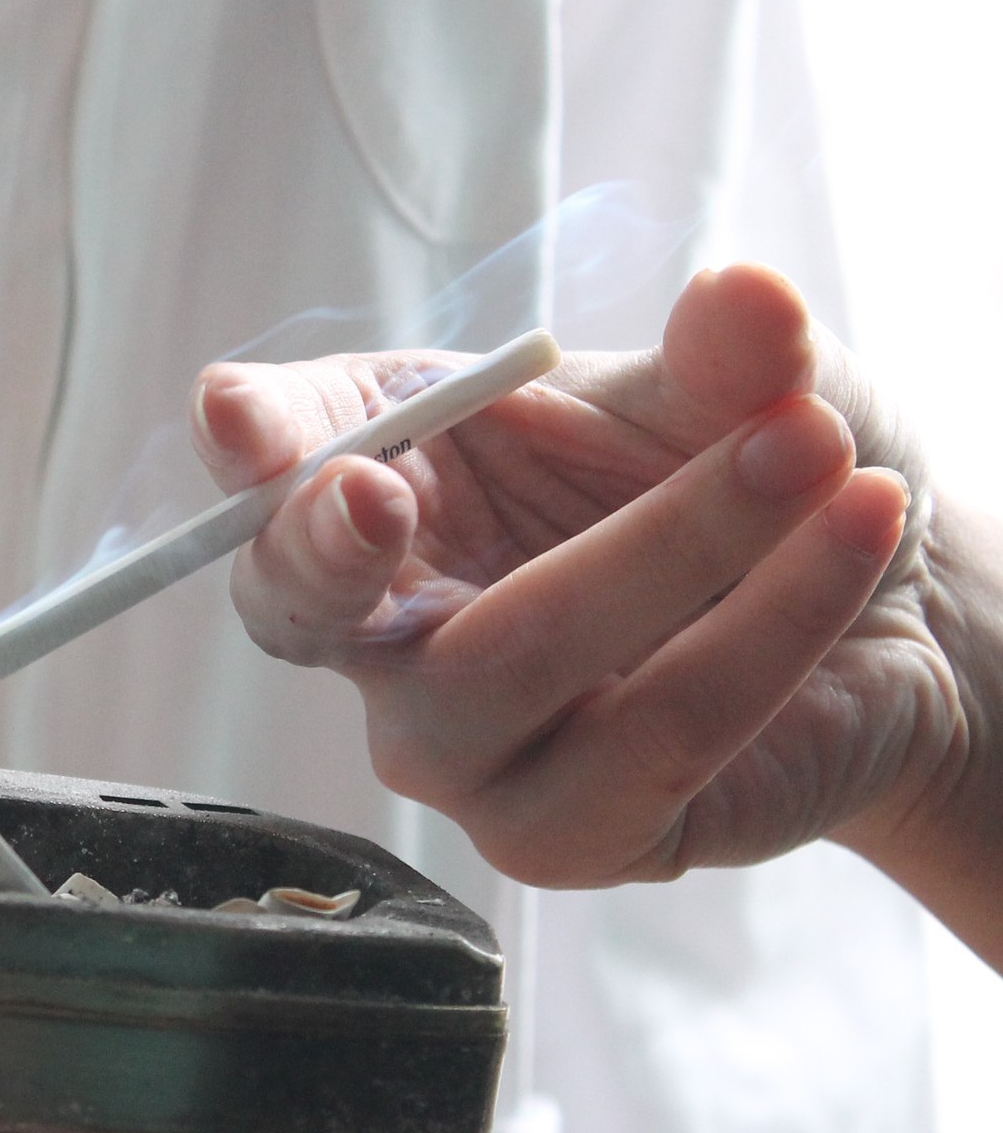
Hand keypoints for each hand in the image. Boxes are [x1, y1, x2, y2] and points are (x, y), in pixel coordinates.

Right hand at [193, 263, 1002, 945]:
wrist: (892, 616)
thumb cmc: (752, 480)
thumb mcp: (742, 386)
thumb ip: (729, 350)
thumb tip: (745, 296)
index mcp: (384, 489)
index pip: (268, 474)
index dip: (244, 447)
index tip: (239, 425)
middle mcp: (388, 632)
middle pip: (306, 604)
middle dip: (330, 543)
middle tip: (372, 485)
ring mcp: (460, 750)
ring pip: (491, 670)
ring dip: (663, 548)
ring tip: (810, 452)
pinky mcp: (563, 836)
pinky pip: (645, 741)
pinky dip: (761, 628)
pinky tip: (850, 536)